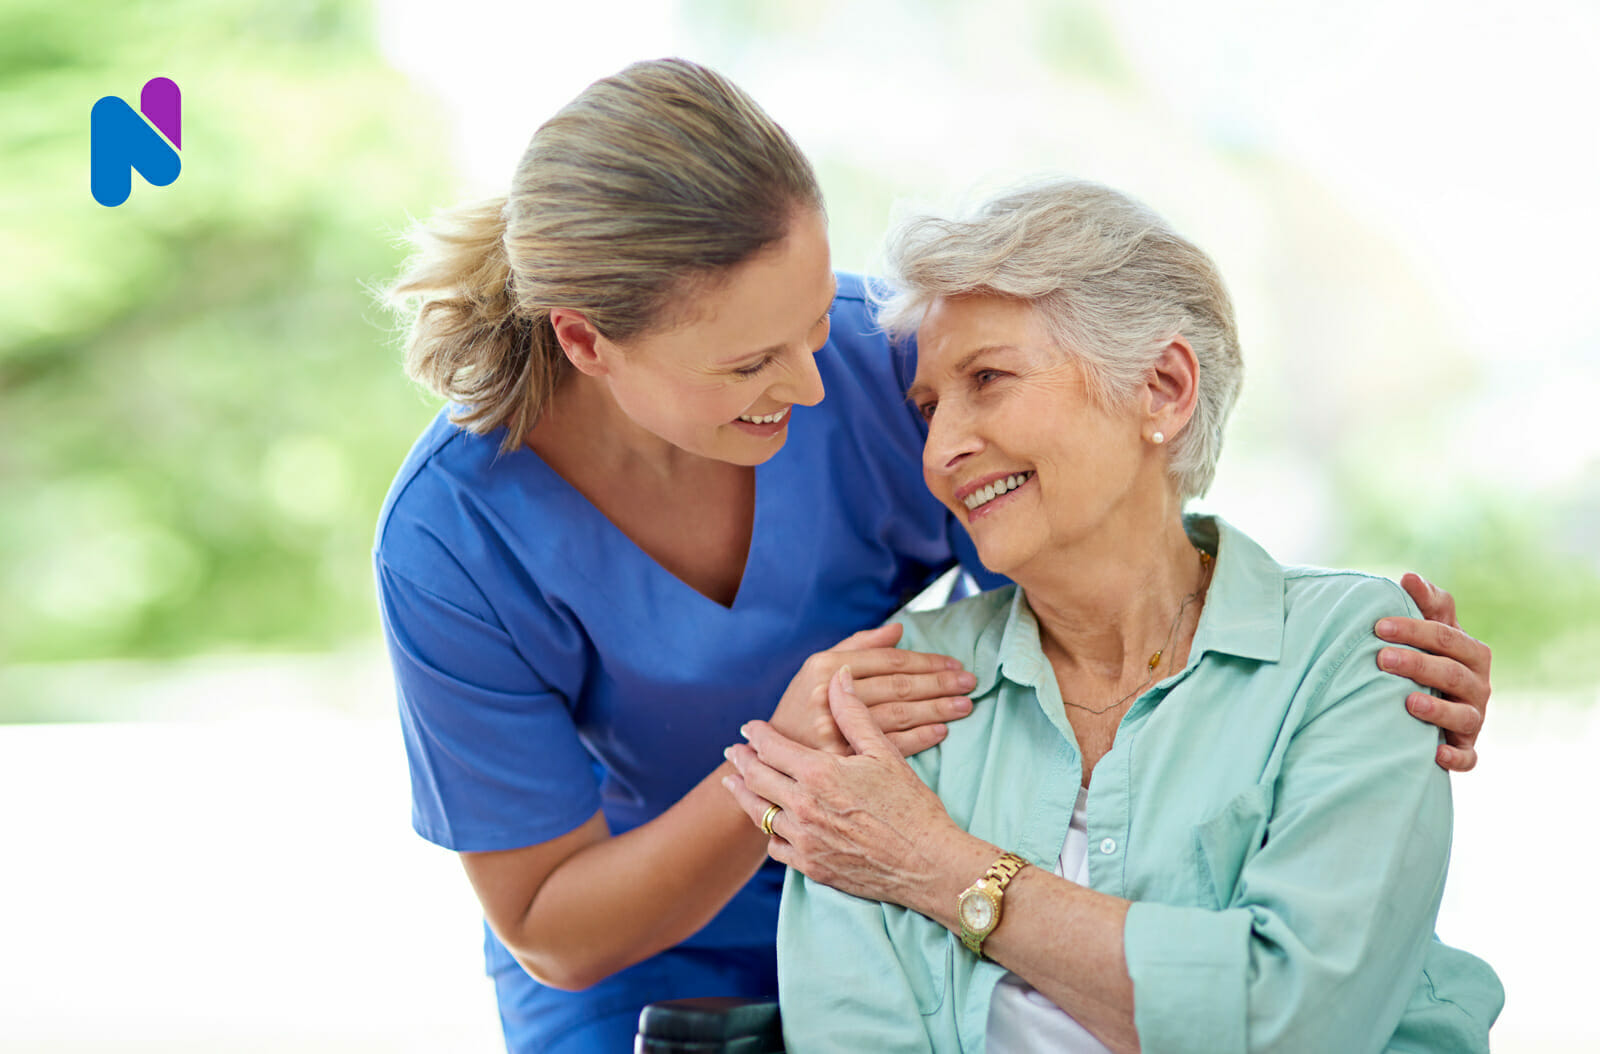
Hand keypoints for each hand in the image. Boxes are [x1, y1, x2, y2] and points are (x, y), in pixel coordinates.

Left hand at [726, 667, 961, 906]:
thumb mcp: (884, 753)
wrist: (927, 864)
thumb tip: (839, 677)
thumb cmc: (911, 806)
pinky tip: (769, 823)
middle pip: (756, 779)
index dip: (757, 734)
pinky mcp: (811, 867)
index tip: (750, 728)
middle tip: (734, 752)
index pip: (772, 747)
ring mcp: (804, 840)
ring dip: (744, 794)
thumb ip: (854, 714)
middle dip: (742, 762)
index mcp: (818, 773)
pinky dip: (769, 831)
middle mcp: (803, 807)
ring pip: (759, 813)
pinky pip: (776, 847)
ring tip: (735, 783)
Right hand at [768, 624, 975, 757]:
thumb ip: (858, 645)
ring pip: (899, 714)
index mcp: (823, 666)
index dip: (924, 661)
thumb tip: (898, 630)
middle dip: (939, 683)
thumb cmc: (801, 707)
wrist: (771, 756)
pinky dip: (920, 737)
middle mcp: (829, 695)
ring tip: (963, 705)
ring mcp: (835, 729)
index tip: (952, 664)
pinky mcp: (842, 760)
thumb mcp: (817, 669)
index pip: (887, 660)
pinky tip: (941, 730)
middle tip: (969, 682)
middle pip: (898, 686)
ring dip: (936, 709)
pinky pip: (890, 746)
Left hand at [1375, 573, 1490, 771]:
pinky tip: (1436, 754)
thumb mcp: (1429, 629)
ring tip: (1408, 702)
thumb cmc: (1427, 657)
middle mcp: (1478, 684)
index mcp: (1471, 651)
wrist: (1432, 705)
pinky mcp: (1466, 747)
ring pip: (1464, 714)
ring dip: (1437, 709)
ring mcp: (1474, 717)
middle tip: (1381, 658)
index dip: (1414, 628)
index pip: (1445, 635)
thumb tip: (1409, 577)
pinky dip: (1456, 757)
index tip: (1378, 625)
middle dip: (1419, 664)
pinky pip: (1468, 757)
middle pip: (1452, 672)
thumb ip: (1424, 603)